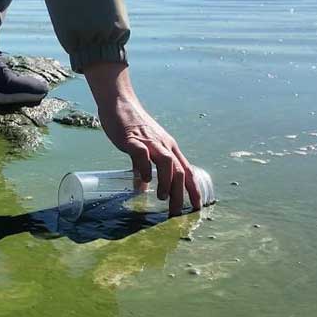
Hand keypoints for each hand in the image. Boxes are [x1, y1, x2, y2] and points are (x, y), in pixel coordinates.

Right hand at [84, 62, 201, 215]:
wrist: (120, 103)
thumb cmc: (132, 127)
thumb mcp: (144, 148)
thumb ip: (144, 167)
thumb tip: (142, 187)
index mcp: (170, 148)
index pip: (187, 171)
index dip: (194, 190)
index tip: (197, 208)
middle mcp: (164, 145)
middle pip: (179, 171)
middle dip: (180, 194)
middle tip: (175, 214)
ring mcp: (149, 141)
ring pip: (167, 163)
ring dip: (167, 182)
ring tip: (163, 198)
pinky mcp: (133, 139)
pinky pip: (142, 155)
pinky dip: (145, 168)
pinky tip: (143, 181)